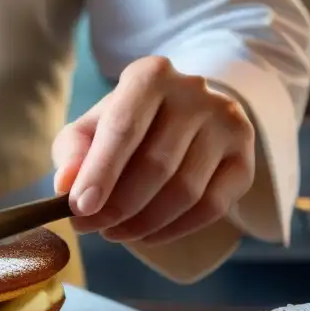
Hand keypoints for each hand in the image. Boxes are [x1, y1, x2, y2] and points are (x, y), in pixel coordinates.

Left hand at [51, 56, 254, 245]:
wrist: (184, 116)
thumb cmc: (127, 125)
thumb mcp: (90, 130)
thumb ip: (72, 153)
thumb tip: (65, 185)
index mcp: (150, 75)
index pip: (124, 128)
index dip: (100, 172)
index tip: (79, 209)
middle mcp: (195, 93)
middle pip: (156, 165)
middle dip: (117, 206)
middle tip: (90, 227)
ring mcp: (227, 124)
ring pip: (185, 191)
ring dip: (142, 223)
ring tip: (113, 231)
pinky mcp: (245, 159)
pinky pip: (211, 207)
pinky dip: (173, 230)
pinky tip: (146, 235)